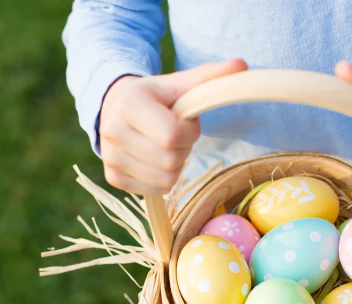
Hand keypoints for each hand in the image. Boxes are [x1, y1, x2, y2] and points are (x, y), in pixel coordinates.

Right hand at [99, 59, 247, 194]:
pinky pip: (155, 191)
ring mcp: (110, 157)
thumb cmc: (156, 95)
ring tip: (164, 145)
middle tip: (175, 134)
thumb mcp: (180, 83)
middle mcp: (112, 132)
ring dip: (175, 165)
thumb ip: (210, 76)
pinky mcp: (112, 177)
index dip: (189, 132)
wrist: (115, 105)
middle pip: (171, 161)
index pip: (172, 136)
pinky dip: (163, 179)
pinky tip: (155, 159)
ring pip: (165, 181)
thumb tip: (242, 64)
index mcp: (129, 104)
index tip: (185, 121)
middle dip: (183, 149)